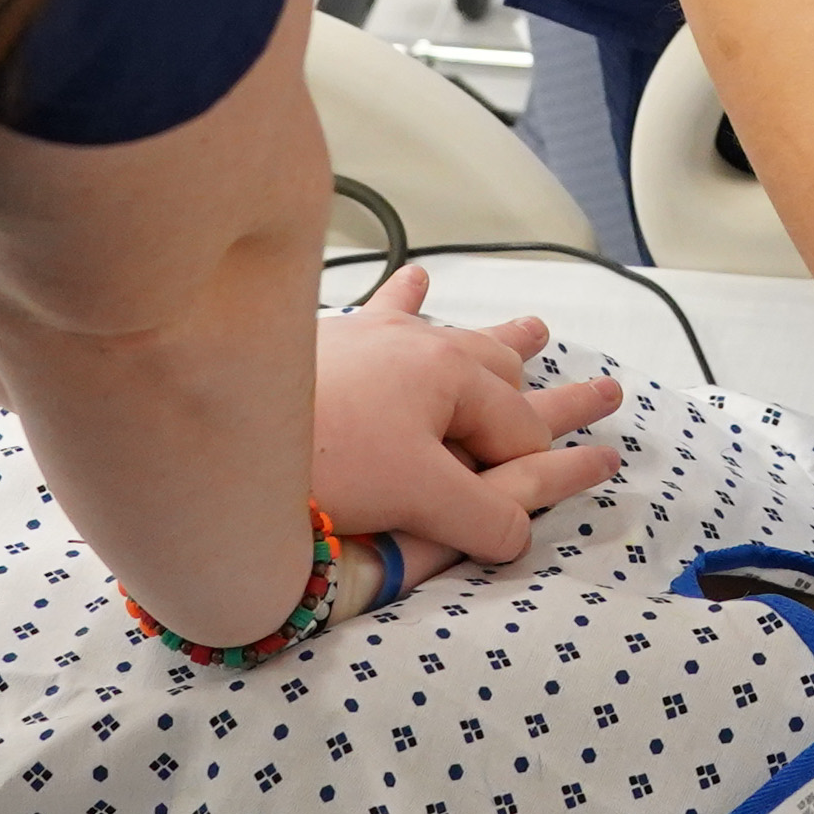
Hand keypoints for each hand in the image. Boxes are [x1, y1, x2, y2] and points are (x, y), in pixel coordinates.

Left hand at [308, 265, 625, 575]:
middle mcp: (419, 348)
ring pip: (452, 335)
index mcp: (450, 378)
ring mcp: (374, 340)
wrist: (212, 421)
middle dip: (549, 388)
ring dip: (497, 338)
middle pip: (501, 372)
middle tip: (602, 392)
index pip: (520, 431)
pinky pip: (382, 311)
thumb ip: (484, 518)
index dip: (544, 468)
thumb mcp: (419, 497)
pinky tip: (414, 277)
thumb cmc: (318, 458)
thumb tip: (518, 536)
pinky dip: (406, 297)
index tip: (586, 471)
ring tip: (536, 327)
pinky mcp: (329, 342)